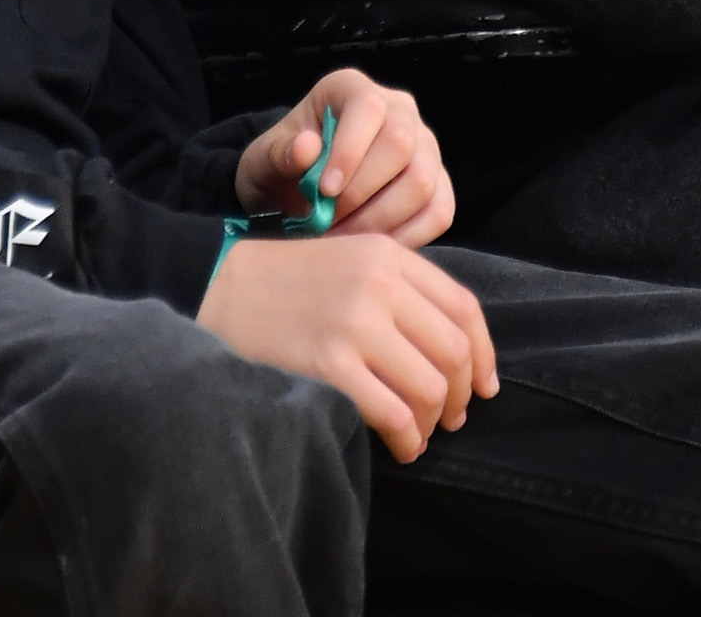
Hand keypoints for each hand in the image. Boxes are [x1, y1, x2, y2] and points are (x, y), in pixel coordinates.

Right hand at [196, 236, 498, 462]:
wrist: (216, 290)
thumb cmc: (285, 284)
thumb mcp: (350, 261)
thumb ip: (400, 290)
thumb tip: (455, 350)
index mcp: (389, 256)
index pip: (464, 308)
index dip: (484, 355)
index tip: (484, 386)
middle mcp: (380, 284)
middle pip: (453, 352)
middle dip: (460, 395)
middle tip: (450, 418)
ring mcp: (356, 324)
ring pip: (429, 387)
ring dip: (432, 422)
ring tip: (418, 435)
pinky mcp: (330, 363)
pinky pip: (393, 412)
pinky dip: (406, 437)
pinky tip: (400, 445)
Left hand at [235, 69, 455, 247]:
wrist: (295, 195)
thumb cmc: (282, 169)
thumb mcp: (264, 161)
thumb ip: (279, 154)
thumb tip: (306, 148)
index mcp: (351, 89)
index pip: (367, 108)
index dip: (349, 150)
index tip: (323, 191)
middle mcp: (399, 110)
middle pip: (402, 146)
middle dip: (361, 193)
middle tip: (327, 223)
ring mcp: (425, 148)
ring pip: (423, 183)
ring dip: (380, 220)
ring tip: (343, 239)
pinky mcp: (439, 186)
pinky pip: (439, 213)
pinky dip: (406, 238)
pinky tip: (372, 248)